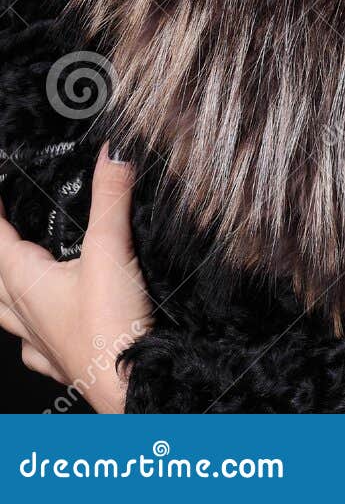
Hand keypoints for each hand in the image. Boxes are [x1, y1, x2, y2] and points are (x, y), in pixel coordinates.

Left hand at [0, 141, 152, 412]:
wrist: (132, 389)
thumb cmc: (113, 330)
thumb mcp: (112, 250)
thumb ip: (111, 197)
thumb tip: (111, 154)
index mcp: (27, 284)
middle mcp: (26, 314)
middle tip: (3, 221)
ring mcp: (41, 341)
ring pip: (7, 311)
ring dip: (4, 287)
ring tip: (10, 272)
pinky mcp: (63, 360)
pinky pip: (31, 345)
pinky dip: (29, 330)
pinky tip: (38, 331)